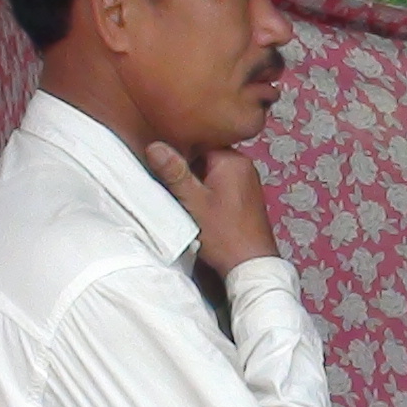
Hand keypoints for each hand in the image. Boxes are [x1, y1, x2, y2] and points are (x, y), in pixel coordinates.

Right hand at [144, 140, 278, 273]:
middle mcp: (243, 166)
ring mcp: (245, 181)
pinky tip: (199, 207)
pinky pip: (219, 184)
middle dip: (186, 170)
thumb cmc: (225, 236)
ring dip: (196, 183)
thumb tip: (155, 146)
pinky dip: (207, 192)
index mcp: (232, 160)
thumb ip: (174, 173)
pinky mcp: (244, 196)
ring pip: (210, 171)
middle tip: (174, 188)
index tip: (164, 168)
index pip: (198, 142)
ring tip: (187, 200)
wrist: (251, 265)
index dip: (178, 153)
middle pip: (204, 156)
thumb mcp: (193, 202)